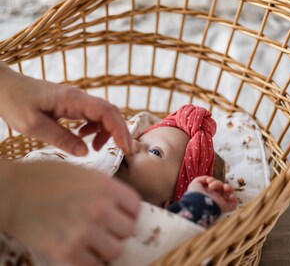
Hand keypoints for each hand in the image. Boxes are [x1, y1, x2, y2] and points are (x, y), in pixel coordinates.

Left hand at [0, 62, 132, 155]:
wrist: (5, 87)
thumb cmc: (15, 103)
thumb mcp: (34, 126)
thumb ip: (61, 139)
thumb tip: (85, 152)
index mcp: (73, 100)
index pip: (106, 112)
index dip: (120, 130)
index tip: (126, 149)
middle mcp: (79, 97)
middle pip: (110, 112)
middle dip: (120, 132)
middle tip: (124, 153)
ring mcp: (77, 100)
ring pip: (103, 114)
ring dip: (107, 131)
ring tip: (96, 147)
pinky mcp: (73, 104)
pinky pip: (92, 115)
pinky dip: (94, 128)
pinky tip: (83, 137)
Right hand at [0, 160, 139, 264]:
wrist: (14, 191)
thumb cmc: (48, 177)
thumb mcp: (83, 172)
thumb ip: (106, 188)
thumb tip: (122, 204)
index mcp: (105, 186)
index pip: (135, 206)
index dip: (130, 210)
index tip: (123, 213)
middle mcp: (99, 209)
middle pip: (128, 230)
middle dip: (120, 229)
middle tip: (109, 227)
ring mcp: (84, 233)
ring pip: (114, 250)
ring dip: (107, 246)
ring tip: (96, 239)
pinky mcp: (66, 253)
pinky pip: (93, 264)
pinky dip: (91, 259)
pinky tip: (82, 248)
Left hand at [188, 176, 237, 212]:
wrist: (198, 206)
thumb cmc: (195, 195)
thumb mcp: (195, 183)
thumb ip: (202, 179)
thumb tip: (209, 179)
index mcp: (207, 191)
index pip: (214, 184)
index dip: (213, 180)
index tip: (208, 181)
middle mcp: (214, 196)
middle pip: (221, 186)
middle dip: (217, 183)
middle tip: (211, 186)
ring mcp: (220, 202)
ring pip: (229, 193)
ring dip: (228, 187)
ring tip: (225, 188)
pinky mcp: (225, 207)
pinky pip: (234, 203)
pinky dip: (234, 198)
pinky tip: (229, 196)